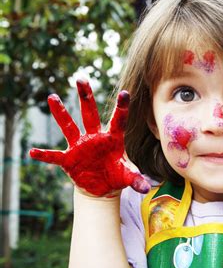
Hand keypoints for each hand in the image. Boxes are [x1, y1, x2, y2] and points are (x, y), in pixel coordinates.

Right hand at [30, 79, 150, 196]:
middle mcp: (95, 138)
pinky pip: (55, 156)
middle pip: (90, 114)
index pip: (118, 120)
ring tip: (53, 97)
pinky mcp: (69, 159)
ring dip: (61, 113)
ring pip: (69, 126)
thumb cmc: (116, 175)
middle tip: (81, 78)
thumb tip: (145, 189)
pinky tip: (33, 152)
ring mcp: (80, 146)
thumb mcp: (127, 177)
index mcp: (113, 139)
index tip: (125, 93)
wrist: (102, 186)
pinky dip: (45, 155)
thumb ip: (136, 179)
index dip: (122, 107)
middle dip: (86, 97)